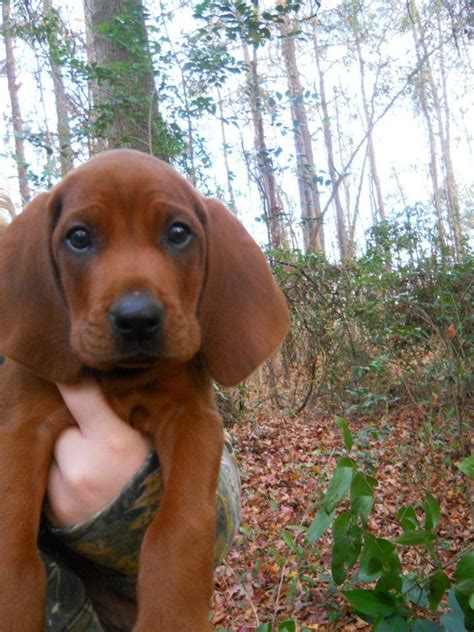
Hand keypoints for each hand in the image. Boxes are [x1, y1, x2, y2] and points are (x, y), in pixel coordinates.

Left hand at [46, 378, 150, 527]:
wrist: (146, 530)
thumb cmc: (152, 475)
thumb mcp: (147, 438)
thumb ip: (120, 409)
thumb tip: (94, 374)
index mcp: (114, 443)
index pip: (80, 394)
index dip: (69, 376)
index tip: (61, 365)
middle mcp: (83, 467)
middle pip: (61, 426)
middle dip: (73, 428)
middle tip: (97, 441)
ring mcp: (64, 492)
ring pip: (52, 451)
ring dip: (64, 453)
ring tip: (93, 466)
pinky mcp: (53, 511)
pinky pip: (48, 477)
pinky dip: (60, 476)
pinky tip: (84, 484)